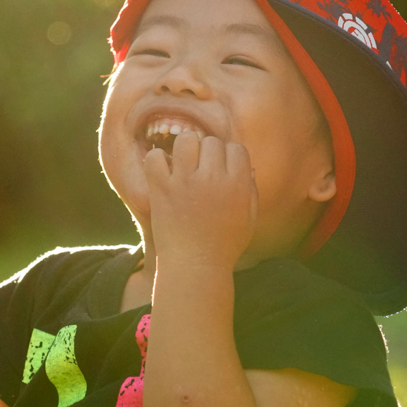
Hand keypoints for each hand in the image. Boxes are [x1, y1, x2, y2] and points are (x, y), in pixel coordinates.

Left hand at [144, 132, 257, 268]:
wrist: (195, 267)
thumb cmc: (223, 245)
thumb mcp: (248, 219)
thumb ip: (250, 191)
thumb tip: (249, 167)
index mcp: (238, 184)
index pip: (236, 148)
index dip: (228, 157)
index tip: (221, 170)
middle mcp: (213, 179)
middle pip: (212, 142)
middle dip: (207, 153)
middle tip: (200, 170)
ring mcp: (185, 182)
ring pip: (186, 140)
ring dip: (184, 150)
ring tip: (182, 166)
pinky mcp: (162, 188)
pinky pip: (155, 157)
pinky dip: (157, 160)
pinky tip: (163, 173)